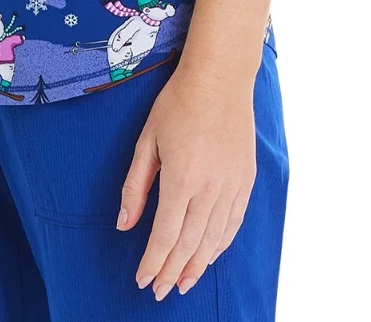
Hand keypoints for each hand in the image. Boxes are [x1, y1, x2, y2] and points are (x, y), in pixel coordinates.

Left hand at [119, 63, 256, 299]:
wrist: (220, 78)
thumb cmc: (178, 103)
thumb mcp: (147, 140)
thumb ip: (136, 186)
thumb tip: (123, 225)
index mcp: (182, 179)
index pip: (165, 235)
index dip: (153, 262)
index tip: (142, 281)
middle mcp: (211, 189)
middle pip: (190, 244)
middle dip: (172, 272)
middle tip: (159, 291)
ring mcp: (232, 186)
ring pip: (214, 240)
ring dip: (197, 266)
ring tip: (183, 284)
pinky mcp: (246, 181)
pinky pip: (233, 224)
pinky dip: (220, 246)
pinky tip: (209, 256)